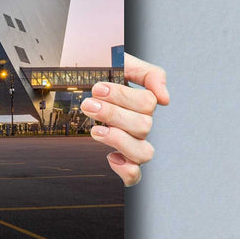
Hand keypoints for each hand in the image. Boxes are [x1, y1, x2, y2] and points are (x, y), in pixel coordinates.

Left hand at [83, 53, 168, 186]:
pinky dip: (127, 171)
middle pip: (144, 127)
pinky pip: (135, 176)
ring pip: (144, 153)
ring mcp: (132, 144)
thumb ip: (149, 73)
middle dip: (113, 115)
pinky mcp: (121, 160)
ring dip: (119, 140)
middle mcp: (141, 125)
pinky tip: (110, 157)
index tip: (98, 88)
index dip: (123, 97)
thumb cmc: (100, 72)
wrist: (74, 81)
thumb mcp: (123, 62)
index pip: (147, 104)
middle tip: (88, 104)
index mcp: (142, 103)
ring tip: (95, 130)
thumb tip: (165, 99)